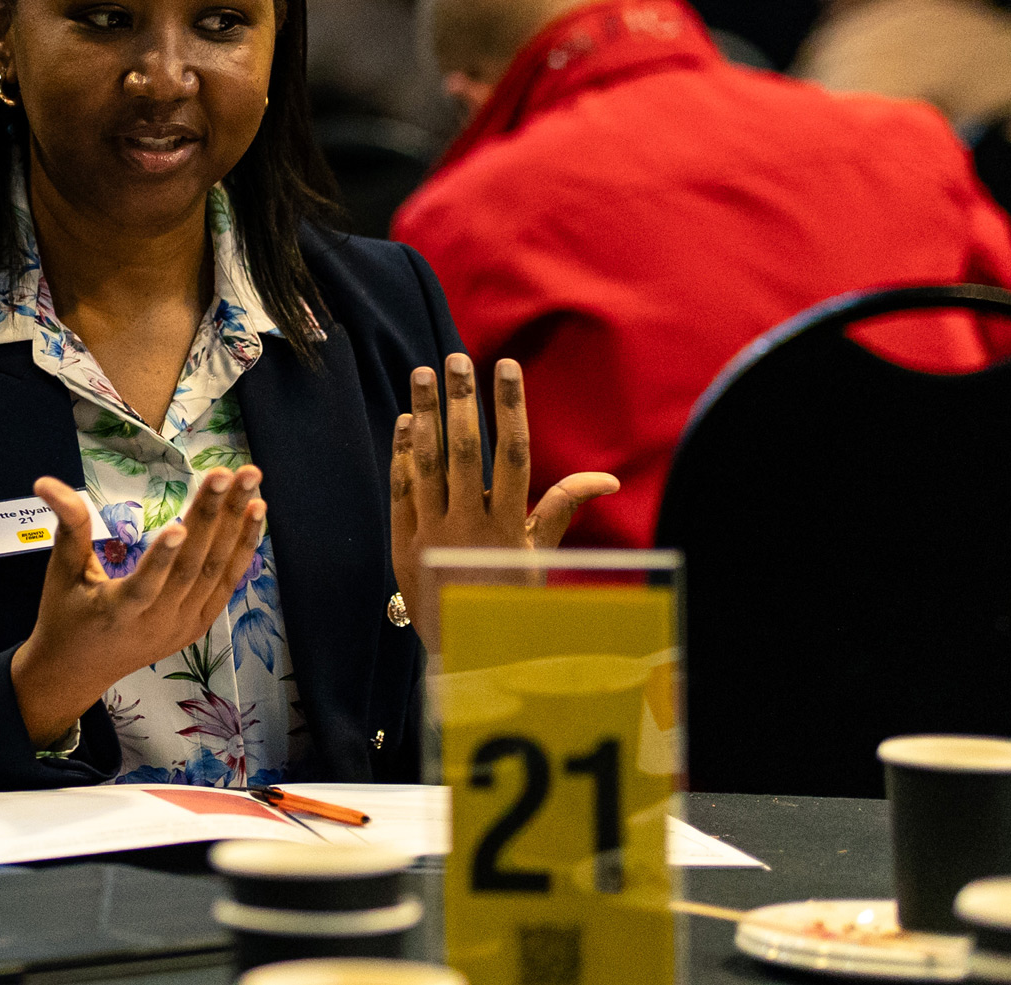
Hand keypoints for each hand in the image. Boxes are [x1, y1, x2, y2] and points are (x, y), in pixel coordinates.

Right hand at [8, 469, 265, 746]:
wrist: (79, 671)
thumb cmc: (65, 615)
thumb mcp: (61, 572)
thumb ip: (68, 525)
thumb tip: (45, 481)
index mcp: (118, 612)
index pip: (145, 585)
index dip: (162, 557)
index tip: (179, 525)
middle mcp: (157, 622)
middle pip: (191, 567)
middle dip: (212, 516)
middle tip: (228, 473)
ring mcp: (182, 626)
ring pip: (215, 572)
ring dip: (237, 526)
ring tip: (251, 485)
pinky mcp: (198, 625)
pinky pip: (226, 584)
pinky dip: (243, 549)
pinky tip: (256, 516)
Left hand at [388, 353, 618, 647]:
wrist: (463, 650)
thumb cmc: (509, 597)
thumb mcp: (539, 556)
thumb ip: (562, 509)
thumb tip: (608, 479)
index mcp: (507, 527)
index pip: (511, 454)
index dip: (510, 408)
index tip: (506, 366)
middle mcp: (468, 526)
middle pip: (464, 451)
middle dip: (461, 401)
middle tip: (457, 359)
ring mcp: (431, 532)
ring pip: (426, 463)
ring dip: (424, 415)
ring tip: (423, 374)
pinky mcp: (402, 540)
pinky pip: (401, 487)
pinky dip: (402, 452)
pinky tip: (406, 420)